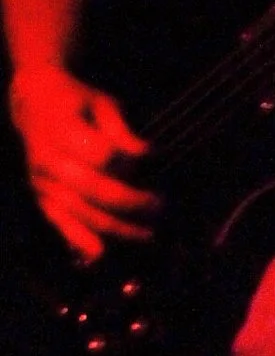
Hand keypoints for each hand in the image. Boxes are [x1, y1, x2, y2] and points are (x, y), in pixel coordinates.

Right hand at [9, 63, 158, 260]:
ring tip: (148, 234)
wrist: (33, 105)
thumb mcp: (102, 103)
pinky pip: (60, 224)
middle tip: (161, 207)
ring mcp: (41, 183)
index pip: (101, 155)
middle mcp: (47, 161)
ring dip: (115, 227)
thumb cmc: (75, 101)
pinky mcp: (40, 198)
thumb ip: (121, 131)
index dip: (130, 163)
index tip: (156, 160)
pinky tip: (101, 254)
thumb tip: (147, 155)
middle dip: (131, 202)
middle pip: (93, 190)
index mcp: (62, 130)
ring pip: (80, 213)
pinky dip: (79, 240)